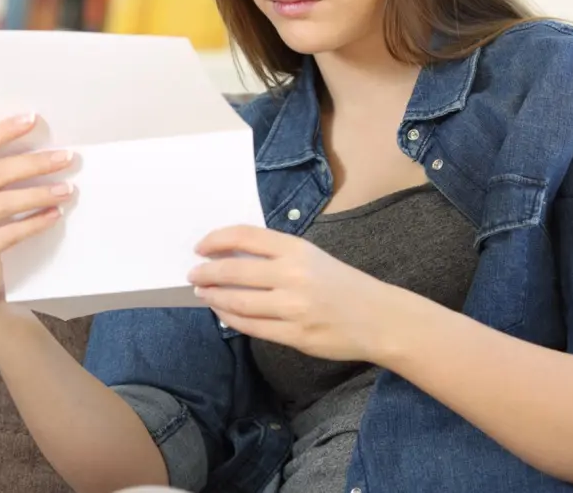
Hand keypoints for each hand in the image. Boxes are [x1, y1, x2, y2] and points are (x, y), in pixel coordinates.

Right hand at [0, 113, 75, 316]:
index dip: (4, 130)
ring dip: (39, 194)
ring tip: (67, 190)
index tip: (33, 119)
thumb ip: (4, 174)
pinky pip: (8, 234)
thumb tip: (47, 148)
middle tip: (67, 158)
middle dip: (34, 163)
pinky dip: (34, 223)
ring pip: (3, 203)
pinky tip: (55, 216)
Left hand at [188, 225, 397, 361]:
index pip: (245, 237)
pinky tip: (222, 311)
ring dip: (213, 296)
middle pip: (234, 271)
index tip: (200, 247)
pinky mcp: (295, 336)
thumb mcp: (312, 257)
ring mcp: (294, 308)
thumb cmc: (341, 284)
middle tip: (193, 274)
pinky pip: (251, 327)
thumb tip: (228, 256)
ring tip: (202, 292)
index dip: (216, 240)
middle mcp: (294, 276)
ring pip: (237, 302)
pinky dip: (230, 317)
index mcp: (298, 250)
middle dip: (206, 272)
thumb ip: (276, 255)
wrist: (379, 318)